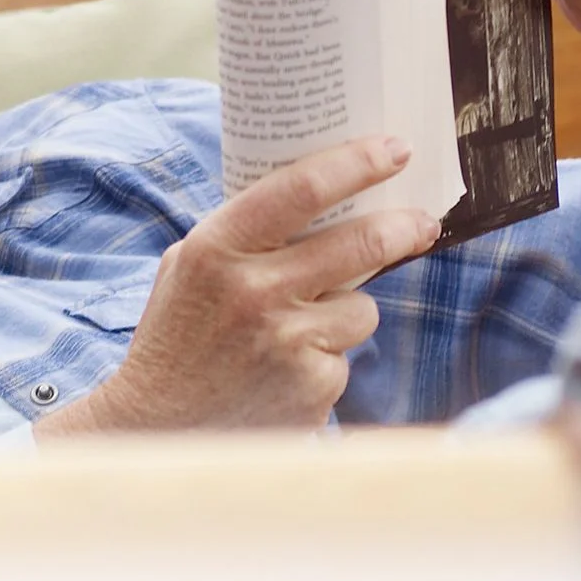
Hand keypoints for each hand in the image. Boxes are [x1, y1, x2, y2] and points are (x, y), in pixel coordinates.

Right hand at [40, 136, 442, 435]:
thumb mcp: (189, 268)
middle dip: (403, 228)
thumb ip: (246, 234)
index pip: (301, 189)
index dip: (357, 163)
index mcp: (217, 248)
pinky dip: (324, 362)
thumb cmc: (178, 339)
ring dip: (345, 315)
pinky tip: (282, 375)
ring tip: (293, 335)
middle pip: (360, 244)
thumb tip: (329, 195)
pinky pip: (344, 357)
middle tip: (422, 222)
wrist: (158, 431)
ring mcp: (286, 341)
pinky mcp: (312, 386)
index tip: (395, 150)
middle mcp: (253, 291)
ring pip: (362, 307)